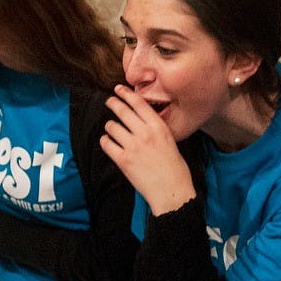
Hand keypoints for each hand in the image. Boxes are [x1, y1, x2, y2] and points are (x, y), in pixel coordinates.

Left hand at [100, 84, 195, 215]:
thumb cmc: (175, 169)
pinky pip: (106, 144)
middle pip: (122, 111)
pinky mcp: (123, 160)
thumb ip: (155, 129)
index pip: (139, 104)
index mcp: (159, 127)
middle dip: (113, 103)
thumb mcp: (170, 141)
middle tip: (109, 101)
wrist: (172, 191)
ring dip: (110, 126)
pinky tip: (108, 142)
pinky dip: (105, 141)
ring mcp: (133, 146)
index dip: (126, 93)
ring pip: (112, 126)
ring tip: (112, 129)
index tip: (119, 89)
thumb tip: (141, 120)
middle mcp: (145, 133)